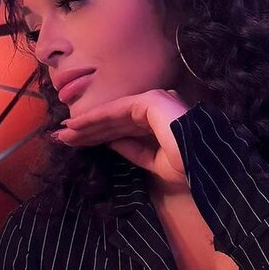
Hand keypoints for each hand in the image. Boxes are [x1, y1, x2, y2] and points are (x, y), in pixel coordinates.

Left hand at [52, 89, 191, 187]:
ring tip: (64, 133)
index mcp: (161, 122)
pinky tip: (77, 125)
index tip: (80, 144)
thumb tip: (112, 142)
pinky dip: (96, 117)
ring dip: (87, 124)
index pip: (125, 129)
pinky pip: (117, 110)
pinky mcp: (150, 101)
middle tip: (64, 138)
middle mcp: (157, 107)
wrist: (205, 164)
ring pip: (113, 114)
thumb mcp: (156, 164)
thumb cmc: (188, 167)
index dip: (101, 136)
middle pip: (115, 121)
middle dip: (89, 130)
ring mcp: (154, 102)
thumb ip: (134, 151)